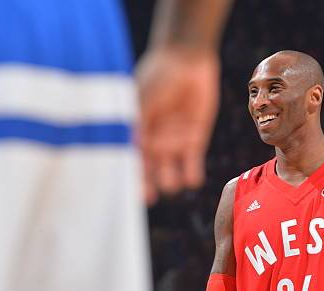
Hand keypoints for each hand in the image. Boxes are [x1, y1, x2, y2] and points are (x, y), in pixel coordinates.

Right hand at [137, 46, 219, 203]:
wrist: (187, 61)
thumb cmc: (158, 76)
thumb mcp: (143, 99)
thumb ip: (138, 123)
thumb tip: (130, 147)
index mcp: (134, 132)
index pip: (130, 159)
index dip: (130, 175)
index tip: (130, 191)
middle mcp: (152, 141)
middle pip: (149, 170)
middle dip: (149, 184)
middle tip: (151, 196)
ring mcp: (172, 142)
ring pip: (170, 170)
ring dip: (171, 180)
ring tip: (173, 185)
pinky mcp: (194, 139)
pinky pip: (192, 163)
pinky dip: (192, 173)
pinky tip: (193, 181)